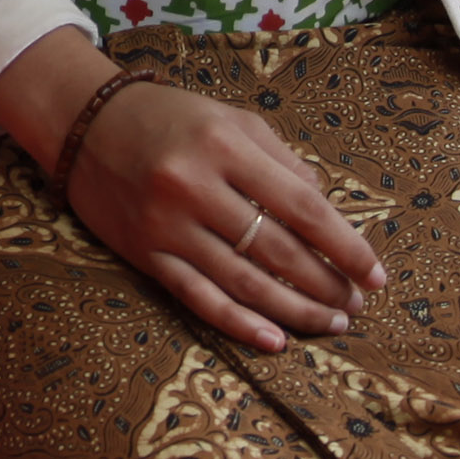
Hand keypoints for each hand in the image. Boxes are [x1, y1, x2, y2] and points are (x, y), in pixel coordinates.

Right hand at [0, 27, 384, 351]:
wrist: (84, 123)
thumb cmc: (170, 118)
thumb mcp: (233, 120)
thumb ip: (283, 163)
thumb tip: (329, 214)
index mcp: (225, 146)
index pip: (302, 208)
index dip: (345, 247)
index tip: (375, 275)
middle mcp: (194, 186)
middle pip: (277, 250)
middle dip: (325, 284)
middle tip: (355, 305)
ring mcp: (166, 224)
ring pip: (243, 282)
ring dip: (294, 309)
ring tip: (330, 323)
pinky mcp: (144, 253)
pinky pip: (199, 298)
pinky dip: (239, 323)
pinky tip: (274, 340)